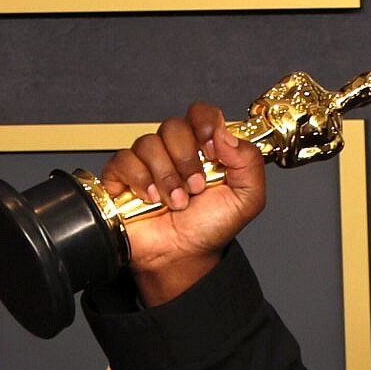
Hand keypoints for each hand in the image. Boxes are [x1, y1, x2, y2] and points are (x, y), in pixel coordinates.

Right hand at [99, 102, 268, 305]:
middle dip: (187, 159)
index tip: (212, 150)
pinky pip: (124, 159)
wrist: (183, 256)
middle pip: (173, 126)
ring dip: (167, 177)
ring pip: (148, 143)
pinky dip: (141, 180)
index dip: (205, 123)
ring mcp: (147, 160)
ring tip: (177, 203)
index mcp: (205, 148)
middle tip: (196, 187)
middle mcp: (174, 149)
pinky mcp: (121, 174)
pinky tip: (152, 199)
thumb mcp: (247, 198)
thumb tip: (226, 134)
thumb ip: (249, 163)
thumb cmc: (211, 226)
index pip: (201, 113)